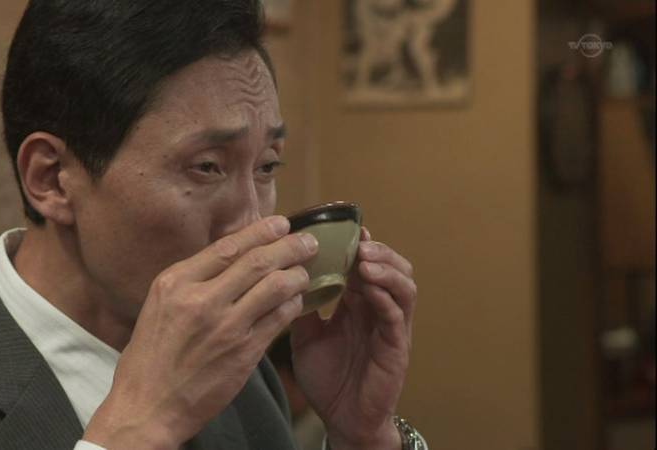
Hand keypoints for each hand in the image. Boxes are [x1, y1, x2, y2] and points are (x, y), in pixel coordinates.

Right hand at [83, 216, 316, 449]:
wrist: (147, 406)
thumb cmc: (151, 356)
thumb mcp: (160, 306)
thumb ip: (192, 281)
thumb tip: (232, 256)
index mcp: (175, 283)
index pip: (226, 247)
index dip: (259, 232)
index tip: (280, 224)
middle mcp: (200, 300)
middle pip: (256, 261)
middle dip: (288, 247)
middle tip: (307, 241)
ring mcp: (224, 327)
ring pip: (274, 287)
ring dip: (296, 275)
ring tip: (305, 271)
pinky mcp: (243, 353)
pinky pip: (278, 320)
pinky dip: (292, 305)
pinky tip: (297, 301)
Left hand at [290, 227, 415, 449]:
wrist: (341, 419)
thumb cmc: (327, 377)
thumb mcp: (305, 335)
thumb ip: (302, 307)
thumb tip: (285, 274)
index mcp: (356, 303)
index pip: (362, 263)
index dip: (356, 243)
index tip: (342, 224)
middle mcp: (376, 309)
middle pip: (389, 266)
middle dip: (376, 248)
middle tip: (358, 240)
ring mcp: (390, 326)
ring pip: (402, 285)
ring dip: (386, 267)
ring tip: (365, 258)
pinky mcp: (396, 346)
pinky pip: (396, 314)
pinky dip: (386, 295)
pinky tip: (369, 286)